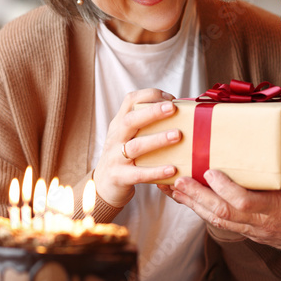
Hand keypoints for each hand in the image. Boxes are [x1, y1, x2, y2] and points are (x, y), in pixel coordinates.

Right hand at [93, 88, 181, 207]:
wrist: (102, 185)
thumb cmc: (123, 157)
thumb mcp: (127, 137)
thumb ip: (144, 125)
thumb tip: (178, 114)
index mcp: (119, 124)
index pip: (130, 101)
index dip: (150, 96)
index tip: (170, 98)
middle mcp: (116, 138)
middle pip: (131, 120)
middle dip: (153, 112)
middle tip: (173, 108)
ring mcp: (116, 158)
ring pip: (136, 146)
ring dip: (158, 139)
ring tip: (177, 135)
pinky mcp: (120, 177)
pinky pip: (139, 173)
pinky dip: (156, 171)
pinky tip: (172, 169)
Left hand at [168, 139, 280, 262]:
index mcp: (279, 211)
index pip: (245, 203)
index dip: (225, 189)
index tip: (210, 172)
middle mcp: (261, 223)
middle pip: (222, 214)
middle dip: (198, 198)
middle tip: (178, 181)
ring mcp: (254, 230)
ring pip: (217, 221)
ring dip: (194, 205)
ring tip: (174, 189)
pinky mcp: (251, 232)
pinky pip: (222, 223)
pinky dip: (203, 211)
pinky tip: (190, 199)